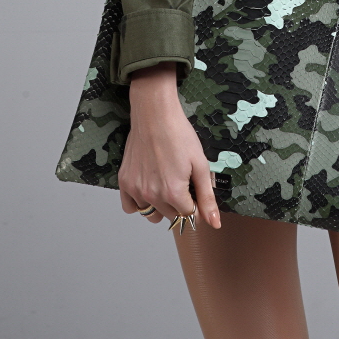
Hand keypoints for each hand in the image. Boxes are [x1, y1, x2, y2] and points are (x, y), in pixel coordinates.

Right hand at [118, 63, 220, 229]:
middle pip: (171, 216)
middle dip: (179, 204)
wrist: (154, 114)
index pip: (189, 215)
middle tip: (181, 180)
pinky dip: (140, 203)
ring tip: (165, 183)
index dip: (195, 203)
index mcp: (173, 193)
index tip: (193, 188)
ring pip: (151, 214)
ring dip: (160, 206)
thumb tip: (215, 223)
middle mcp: (152, 195)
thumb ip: (207, 197)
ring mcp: (136, 190)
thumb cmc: (179, 134)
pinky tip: (149, 187)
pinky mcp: (124, 182)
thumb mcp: (200, 164)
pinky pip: (130, 207)